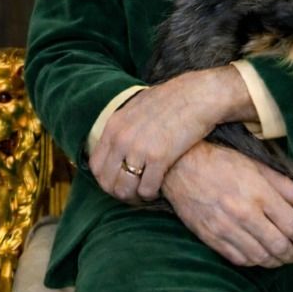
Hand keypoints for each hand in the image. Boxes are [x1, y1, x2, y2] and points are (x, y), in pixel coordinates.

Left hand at [89, 65, 252, 202]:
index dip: (104, 180)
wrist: (197, 95)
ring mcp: (139, 148)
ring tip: (143, 195)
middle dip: (118, 192)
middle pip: (107, 181)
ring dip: (134, 196)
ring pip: (125, 189)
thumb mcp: (137, 107)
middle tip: (131, 195)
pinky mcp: (159, 157)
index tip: (117, 183)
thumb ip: (124, 126)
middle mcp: (122, 139)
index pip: (95, 165)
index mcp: (114, 126)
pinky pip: (147, 188)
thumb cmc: (171, 100)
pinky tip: (158, 190)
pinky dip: (151, 194)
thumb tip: (117, 139)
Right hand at [160, 142, 292, 267]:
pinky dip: (253, 262)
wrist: (180, 167)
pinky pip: (238, 259)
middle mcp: (244, 213)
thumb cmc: (220, 162)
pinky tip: (258, 257)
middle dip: (292, 254)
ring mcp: (226, 228)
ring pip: (259, 257)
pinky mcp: (211, 237)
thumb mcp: (255, 166)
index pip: (291, 225)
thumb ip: (283, 185)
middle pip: (278, 246)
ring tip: (281, 258)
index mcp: (259, 193)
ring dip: (275, 262)